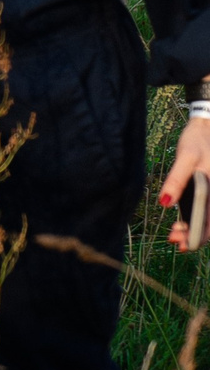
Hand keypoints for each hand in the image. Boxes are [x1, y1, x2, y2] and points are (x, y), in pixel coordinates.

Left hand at [161, 117, 209, 248]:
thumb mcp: (186, 158)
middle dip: (193, 236)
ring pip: (208, 218)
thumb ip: (176, 180)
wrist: (208, 126)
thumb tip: (164, 203)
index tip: (179, 243)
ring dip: (193, 228)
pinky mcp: (209, 190)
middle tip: (172, 238)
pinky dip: (195, 218)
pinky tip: (181, 220)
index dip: (196, 237)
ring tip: (174, 232)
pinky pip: (206, 209)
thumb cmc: (200, 141)